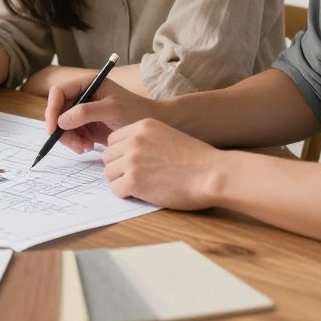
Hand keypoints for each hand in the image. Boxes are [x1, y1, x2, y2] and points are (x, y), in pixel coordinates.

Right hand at [43, 72, 161, 153]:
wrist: (149, 126)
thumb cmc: (135, 111)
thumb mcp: (112, 109)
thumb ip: (86, 112)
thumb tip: (61, 120)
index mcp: (86, 83)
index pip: (58, 92)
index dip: (52, 109)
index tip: (53, 128)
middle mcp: (82, 95)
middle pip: (58, 111)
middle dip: (62, 130)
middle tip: (75, 145)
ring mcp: (83, 111)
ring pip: (62, 126)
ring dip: (70, 139)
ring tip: (85, 148)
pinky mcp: (86, 125)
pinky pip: (72, 135)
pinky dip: (76, 143)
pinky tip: (88, 147)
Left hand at [103, 119, 221, 210]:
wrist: (212, 174)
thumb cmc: (197, 159)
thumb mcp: (168, 136)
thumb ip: (147, 141)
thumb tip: (128, 154)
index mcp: (143, 126)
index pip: (113, 139)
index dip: (120, 154)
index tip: (130, 163)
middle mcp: (134, 140)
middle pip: (108, 156)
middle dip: (118, 168)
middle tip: (133, 177)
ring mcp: (132, 160)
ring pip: (109, 173)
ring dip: (120, 181)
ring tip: (139, 186)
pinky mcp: (134, 181)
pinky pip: (115, 189)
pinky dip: (125, 194)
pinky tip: (141, 194)